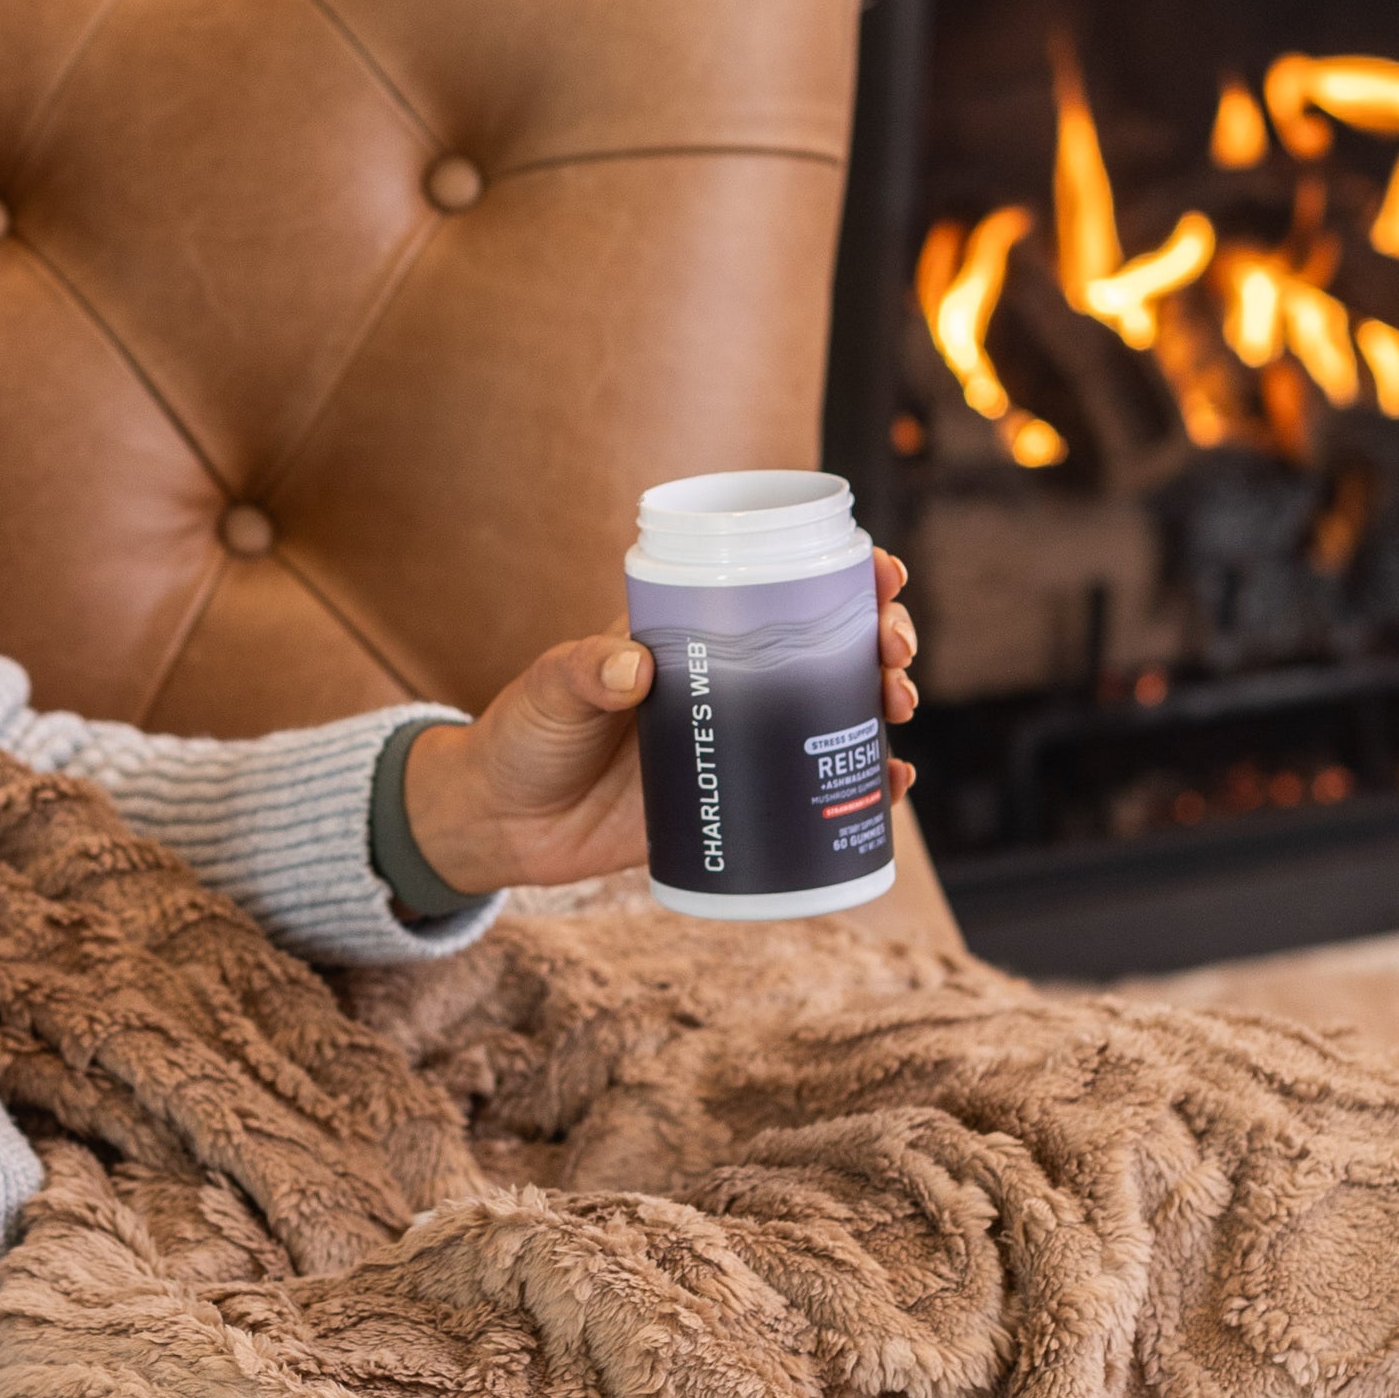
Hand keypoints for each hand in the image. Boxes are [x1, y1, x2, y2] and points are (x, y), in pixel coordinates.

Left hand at [405, 550, 919, 896]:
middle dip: (878, 638)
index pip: (777, 586)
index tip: (882, 571)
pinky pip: (811, 787)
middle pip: (826, 646)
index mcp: (691, 634)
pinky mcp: (738, 800)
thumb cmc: (520, 738)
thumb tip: (632, 666)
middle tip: (894, 654)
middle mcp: (728, 680)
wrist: (502, 826)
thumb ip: (582, 675)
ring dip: (880, 702)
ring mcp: (737, 740)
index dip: (840, 574)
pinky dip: (859, 783)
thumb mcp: (547, 693)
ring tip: (897, 705)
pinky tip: (893, 785)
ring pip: (831, 711)